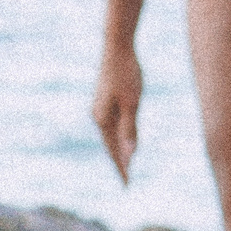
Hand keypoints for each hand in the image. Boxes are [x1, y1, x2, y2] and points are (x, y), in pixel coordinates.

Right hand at [92, 51, 143, 185]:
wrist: (116, 46)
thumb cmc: (127, 74)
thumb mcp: (132, 103)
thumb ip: (130, 129)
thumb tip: (129, 154)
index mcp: (103, 119)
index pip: (113, 150)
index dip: (121, 167)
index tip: (127, 184)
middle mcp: (97, 116)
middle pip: (109, 144)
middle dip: (118, 161)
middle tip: (126, 179)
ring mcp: (99, 107)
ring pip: (109, 134)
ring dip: (117, 148)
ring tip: (126, 162)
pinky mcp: (104, 99)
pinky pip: (110, 124)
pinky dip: (117, 135)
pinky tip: (122, 136)